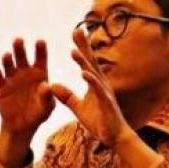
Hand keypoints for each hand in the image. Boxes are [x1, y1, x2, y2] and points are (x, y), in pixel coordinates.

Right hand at [0, 38, 54, 137]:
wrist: (22, 126)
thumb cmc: (38, 114)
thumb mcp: (46, 108)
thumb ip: (47, 97)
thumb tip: (47, 86)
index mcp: (40, 74)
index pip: (40, 58)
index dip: (40, 49)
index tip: (40, 41)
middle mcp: (25, 72)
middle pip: (22, 56)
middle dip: (20, 48)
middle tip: (19, 40)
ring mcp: (12, 78)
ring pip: (8, 63)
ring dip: (7, 58)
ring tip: (8, 56)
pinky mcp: (0, 86)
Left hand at [51, 29, 130, 146]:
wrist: (115, 137)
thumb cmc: (100, 122)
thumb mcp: (78, 108)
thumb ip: (67, 96)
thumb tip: (53, 85)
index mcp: (95, 84)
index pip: (87, 63)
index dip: (81, 48)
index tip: (74, 33)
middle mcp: (101, 84)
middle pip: (91, 62)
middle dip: (84, 47)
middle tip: (77, 30)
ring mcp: (105, 93)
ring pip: (93, 74)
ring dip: (84, 62)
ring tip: (74, 51)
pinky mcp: (106, 103)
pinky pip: (98, 90)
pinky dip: (92, 81)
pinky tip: (84, 73)